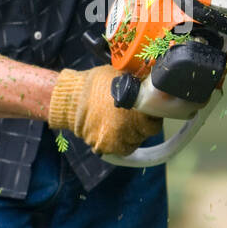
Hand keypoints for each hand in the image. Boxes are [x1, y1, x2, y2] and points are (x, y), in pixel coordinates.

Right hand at [47, 66, 161, 155]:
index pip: (154, 125)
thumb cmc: (97, 84)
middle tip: (133, 116)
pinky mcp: (102, 147)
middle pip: (143, 135)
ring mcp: (115, 141)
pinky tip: (112, 129)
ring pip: (131, 144)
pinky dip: (116, 142)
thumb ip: (140, 87)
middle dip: (141, 126)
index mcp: (137, 114)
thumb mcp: (124, 78)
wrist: (72, 97)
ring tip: (121, 122)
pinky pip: (116, 149)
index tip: (147, 112)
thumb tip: (153, 86)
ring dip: (129, 136)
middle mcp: (128, 131)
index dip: (151, 117)